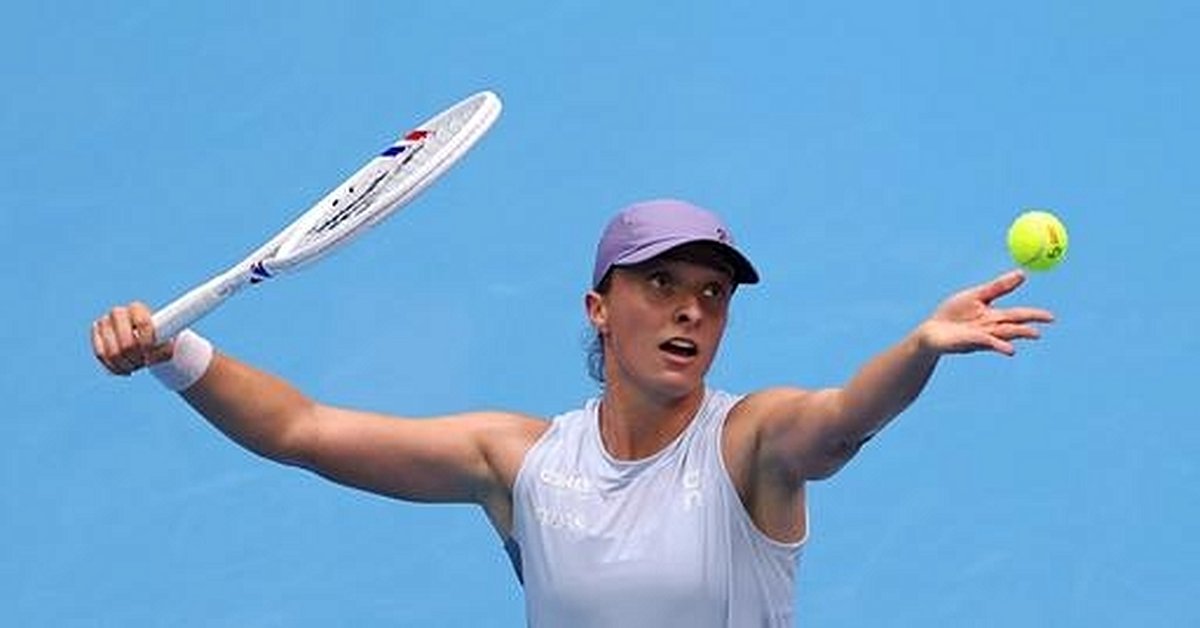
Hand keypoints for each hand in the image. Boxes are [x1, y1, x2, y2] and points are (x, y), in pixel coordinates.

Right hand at [91, 302, 173, 374]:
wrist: (141, 339)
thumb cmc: (158, 339)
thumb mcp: (167, 340)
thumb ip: (166, 346)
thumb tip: (157, 355)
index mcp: (138, 308)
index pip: (144, 325)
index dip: (148, 344)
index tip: (152, 357)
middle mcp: (118, 312)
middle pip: (127, 344)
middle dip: (137, 359)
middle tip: (144, 363)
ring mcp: (104, 322)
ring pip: (113, 353)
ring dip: (127, 365)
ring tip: (136, 366)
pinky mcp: (95, 334)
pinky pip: (101, 355)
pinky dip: (114, 367)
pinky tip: (125, 369)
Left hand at [918, 270, 1054, 355]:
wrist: (931, 332)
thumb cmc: (952, 314)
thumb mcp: (976, 296)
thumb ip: (998, 287)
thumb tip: (1022, 273)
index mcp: (994, 316)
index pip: (1018, 315)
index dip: (1035, 315)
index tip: (1052, 317)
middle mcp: (992, 328)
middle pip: (1015, 326)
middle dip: (1031, 326)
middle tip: (1048, 324)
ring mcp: (982, 337)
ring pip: (1005, 335)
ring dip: (1019, 335)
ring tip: (1035, 334)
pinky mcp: (971, 342)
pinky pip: (987, 343)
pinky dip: (999, 345)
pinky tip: (1010, 349)